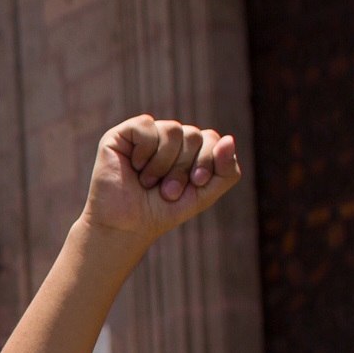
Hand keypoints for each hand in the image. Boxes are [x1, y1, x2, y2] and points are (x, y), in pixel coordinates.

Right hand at [80, 116, 240, 247]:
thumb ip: (226, 171)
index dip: (207, 161)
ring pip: (172, 129)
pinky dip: (144, 152)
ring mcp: (148, 133)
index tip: (195, 183)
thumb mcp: (204, 196)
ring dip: (163, 164)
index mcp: (190, 149)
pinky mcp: (124, 133)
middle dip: (182, 169)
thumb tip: (229, 139)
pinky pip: (146, 126)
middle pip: (193, 135)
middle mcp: (170, 137)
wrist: (125, 227)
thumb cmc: (162, 211)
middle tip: (167, 191)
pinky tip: (135, 167)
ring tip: (148, 182)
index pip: (211, 139)